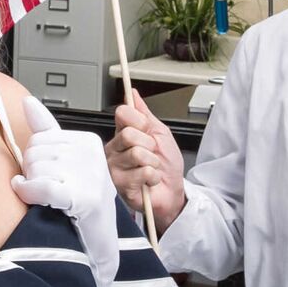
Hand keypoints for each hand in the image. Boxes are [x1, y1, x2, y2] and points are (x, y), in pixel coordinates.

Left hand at [11, 98, 118, 286]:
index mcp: (90, 142)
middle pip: (35, 151)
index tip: (49, 175)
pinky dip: (29, 193)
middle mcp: (93, 155)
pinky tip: (29, 196)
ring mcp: (91, 176)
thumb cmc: (79, 203)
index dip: (34, 160)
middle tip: (47, 190)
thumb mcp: (66, 162)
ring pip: (36, 169)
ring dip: (31, 187)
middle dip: (31, 173)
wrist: (97, 243)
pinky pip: (40, 186)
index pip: (40, 137)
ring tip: (47, 198)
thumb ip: (47, 131)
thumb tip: (27, 101)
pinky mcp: (84, 198)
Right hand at [106, 91, 184, 233]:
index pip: (122, 114)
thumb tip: (133, 94)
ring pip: (136, 154)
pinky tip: (148, 181)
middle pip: (129, 134)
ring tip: (151, 169)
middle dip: (149, 145)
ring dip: (153, 163)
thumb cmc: (166, 166)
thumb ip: (145, 114)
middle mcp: (115, 149)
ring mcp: (114, 167)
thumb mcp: (160, 134)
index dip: (141, 121)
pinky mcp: (119, 184)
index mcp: (123, 134)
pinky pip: (142, 172)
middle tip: (152, 155)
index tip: (148, 130)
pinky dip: (153, 176)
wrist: (172, 192)